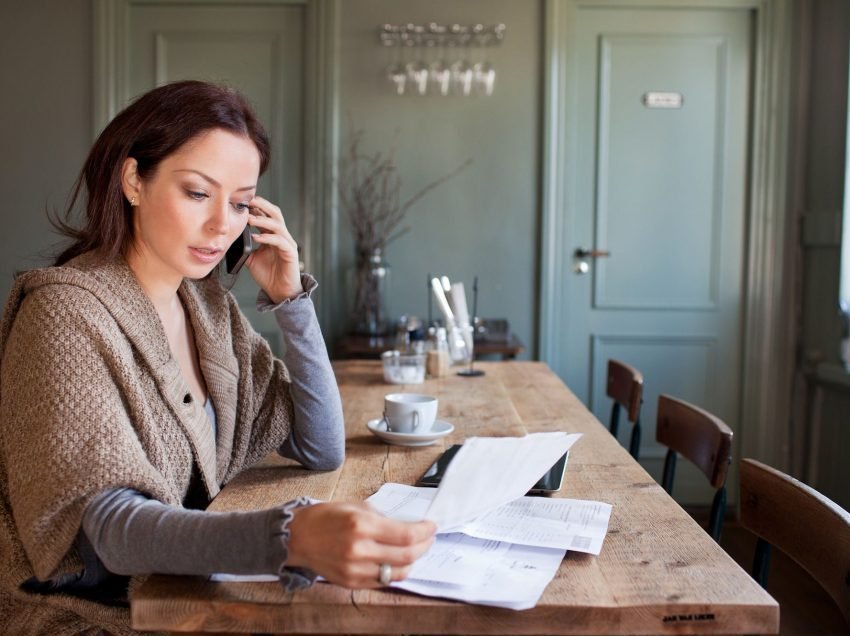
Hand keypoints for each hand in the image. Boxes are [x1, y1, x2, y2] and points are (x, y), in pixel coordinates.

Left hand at [244, 196, 302, 302]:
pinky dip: (268, 237)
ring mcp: (287, 243)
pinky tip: (257, 237)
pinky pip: (280, 241)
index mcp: (272, 235)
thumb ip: (244, 247)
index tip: (241, 201)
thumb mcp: (251, 258)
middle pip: (275, 213)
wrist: (280, 292)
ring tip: (249, 219)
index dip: (255, 206)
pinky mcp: (291, 253)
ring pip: (278, 224)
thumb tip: (229, 240)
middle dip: (262, 205)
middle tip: (247, 201)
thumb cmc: (269, 275)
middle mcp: (281, 236)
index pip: (265, 214)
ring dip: (263, 220)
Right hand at [285, 502, 436, 587]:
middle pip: (407, 555)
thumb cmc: (325, 517)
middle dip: (424, 546)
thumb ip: (382, 516)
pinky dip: (395, 572)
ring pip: (398, 573)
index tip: (432, 526)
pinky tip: (397, 562)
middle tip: (429, 538)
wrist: (298, 537)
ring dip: (413, 561)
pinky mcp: (351, 583)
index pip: (406, 535)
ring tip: (416, 550)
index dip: (425, 531)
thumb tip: (405, 525)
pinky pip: (383, 581)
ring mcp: (355, 570)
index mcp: (362, 526)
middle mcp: (360, 550)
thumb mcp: (356, 506)